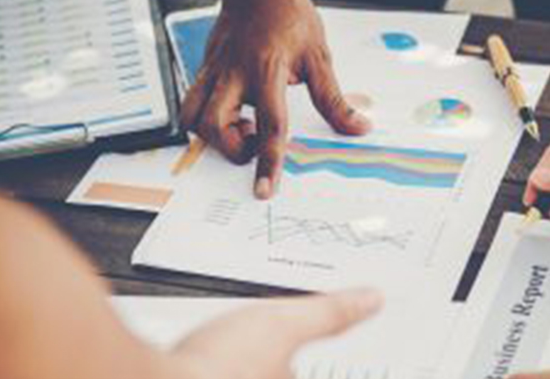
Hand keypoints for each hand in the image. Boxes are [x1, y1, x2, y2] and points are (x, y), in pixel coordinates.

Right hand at [181, 0, 371, 198]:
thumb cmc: (290, 16)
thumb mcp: (319, 57)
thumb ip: (334, 100)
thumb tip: (358, 127)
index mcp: (267, 71)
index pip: (270, 126)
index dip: (268, 161)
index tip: (264, 189)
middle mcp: (234, 72)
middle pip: (214, 125)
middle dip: (232, 148)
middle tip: (254, 141)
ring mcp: (214, 70)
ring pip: (192, 115)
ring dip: (213, 135)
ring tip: (240, 127)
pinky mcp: (204, 67)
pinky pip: (191, 100)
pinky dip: (206, 116)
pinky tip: (230, 110)